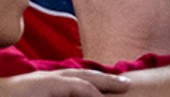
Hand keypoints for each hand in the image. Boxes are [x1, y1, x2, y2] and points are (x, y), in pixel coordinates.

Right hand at [0, 69, 130, 95]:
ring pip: (83, 79)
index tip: (110, 85)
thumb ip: (43, 96)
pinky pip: (74, 87)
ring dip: (105, 83)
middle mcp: (47, 78)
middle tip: (126, 83)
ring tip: (124, 86)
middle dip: (106, 79)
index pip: (74, 80)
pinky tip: (100, 96)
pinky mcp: (45, 85)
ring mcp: (46, 80)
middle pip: (83, 75)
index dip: (93, 81)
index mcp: (44, 83)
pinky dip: (89, 91)